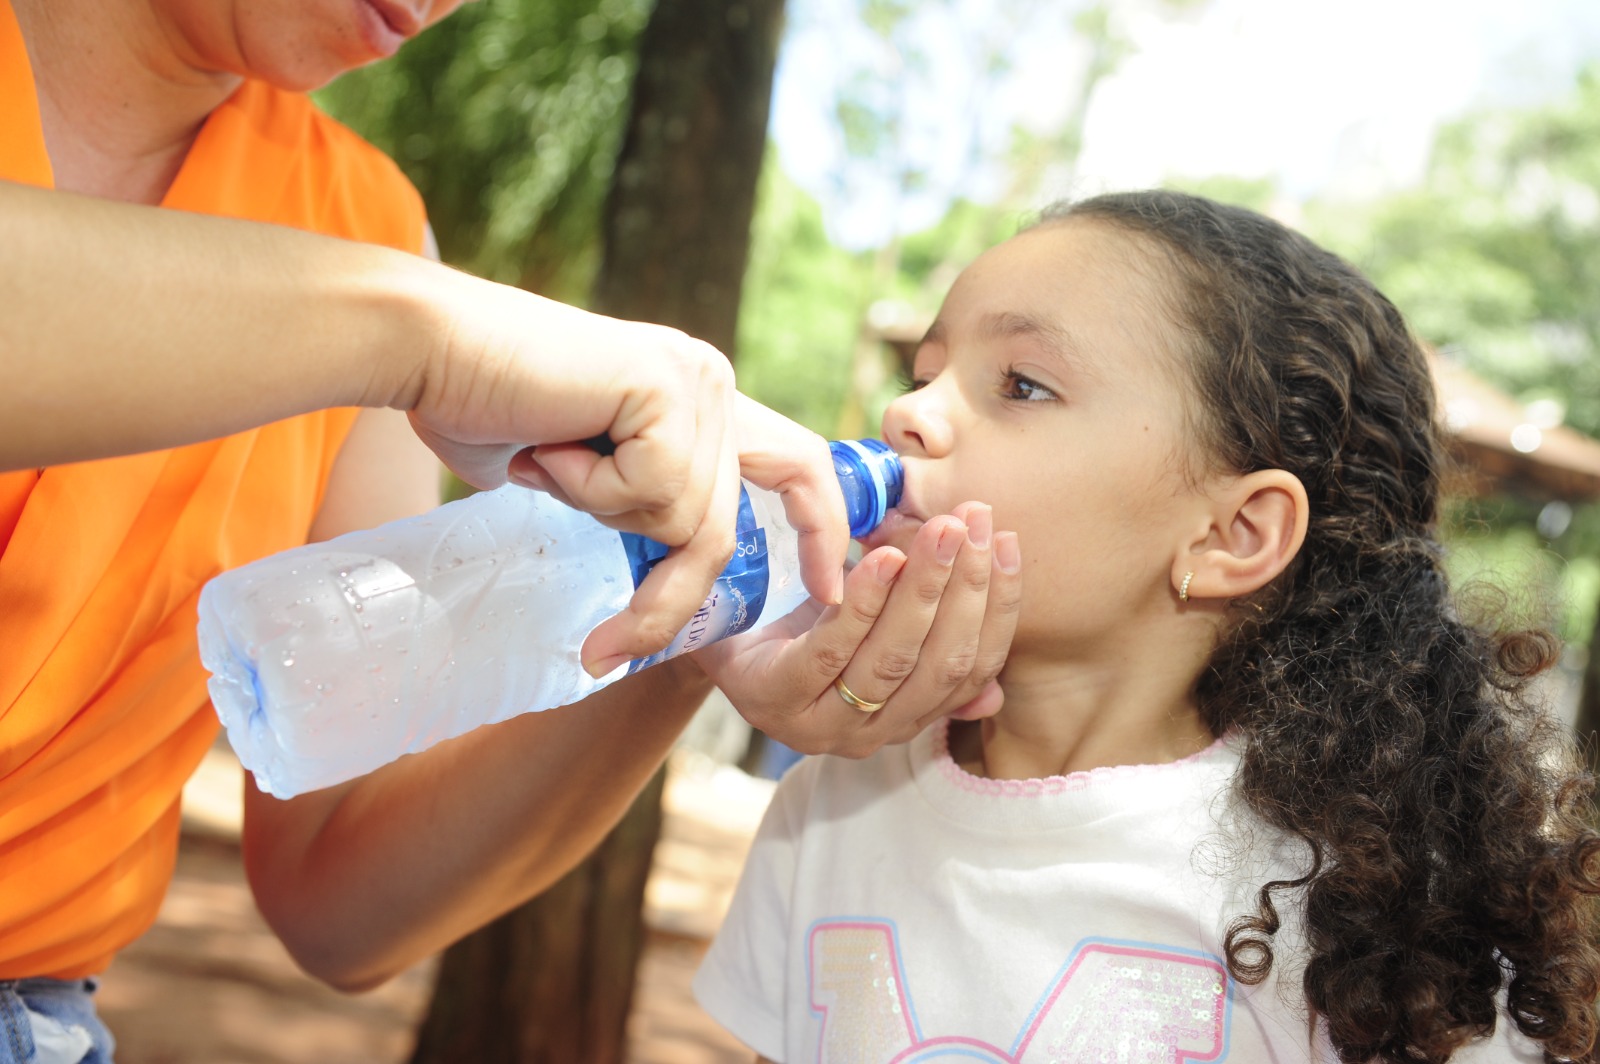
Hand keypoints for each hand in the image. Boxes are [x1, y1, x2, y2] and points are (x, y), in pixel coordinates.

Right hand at [397, 276, 847, 673]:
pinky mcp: (665, 385)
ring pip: (682, 519)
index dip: (819, 529)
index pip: (794, 466)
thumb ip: (632, 502)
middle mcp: (711, 384)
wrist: (424, 347)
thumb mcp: (578, 474)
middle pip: (720, 527)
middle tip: (608, 648)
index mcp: (699, 399)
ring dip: (599, 515)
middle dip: (669, 598)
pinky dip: (588, 489)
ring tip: (544, 458)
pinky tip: (547, 443)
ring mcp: (694, 380)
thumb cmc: (480, 404)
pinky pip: (649, 492)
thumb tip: (665, 568)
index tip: (830, 590)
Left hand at [694, 502, 1022, 757]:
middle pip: (939, 662)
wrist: (710, 630)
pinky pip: (832, 650)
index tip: (1008, 544)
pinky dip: (865, 601)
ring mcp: (820, 726)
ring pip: (893, 657)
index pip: (970, 669)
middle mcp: (869, 735)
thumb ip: (930, 648)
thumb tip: (993, 692)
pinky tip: (883, 557)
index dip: (997, 608)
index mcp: (904, 719)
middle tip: (975, 522)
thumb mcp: (871, 631)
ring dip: (926, 588)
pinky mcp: (775, 700)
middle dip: (967, 588)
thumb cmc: (798, 625)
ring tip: (941, 529)